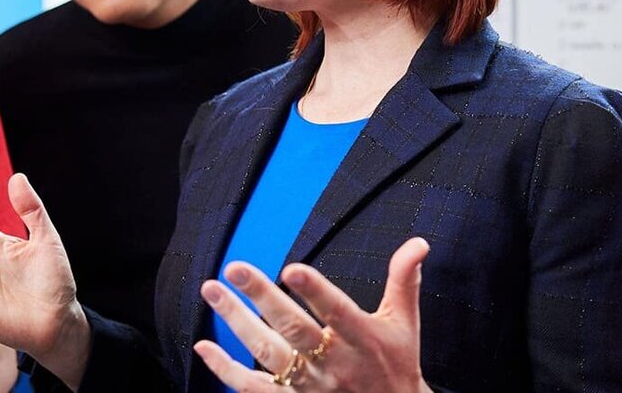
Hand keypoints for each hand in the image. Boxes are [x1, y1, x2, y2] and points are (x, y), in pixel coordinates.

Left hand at [192, 237, 433, 392]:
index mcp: (363, 340)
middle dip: (262, 298)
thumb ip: (404, 281)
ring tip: (212, 290)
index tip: (292, 268)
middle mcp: (334, 364)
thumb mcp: (405, 324)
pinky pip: (253, 388)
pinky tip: (204, 346)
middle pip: (294, 329)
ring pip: (268, 353)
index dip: (316, 292)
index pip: (338, 312)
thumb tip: (417, 243)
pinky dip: (226, 370)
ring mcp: (309, 386)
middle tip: (235, 267)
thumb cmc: (396, 365)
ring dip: (236, 322)